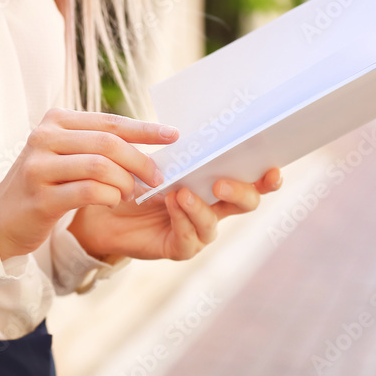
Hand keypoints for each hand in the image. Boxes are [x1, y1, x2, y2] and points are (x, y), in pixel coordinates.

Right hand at [0, 108, 179, 261]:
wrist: (2, 218)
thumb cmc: (45, 184)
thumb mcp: (66, 153)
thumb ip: (97, 144)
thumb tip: (149, 141)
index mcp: (55, 120)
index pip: (109, 121)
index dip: (144, 129)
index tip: (173, 135)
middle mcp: (44, 137)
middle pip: (107, 142)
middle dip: (140, 161)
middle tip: (158, 177)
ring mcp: (39, 167)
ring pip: (100, 166)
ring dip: (124, 182)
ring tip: (130, 193)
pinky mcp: (40, 197)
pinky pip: (88, 192)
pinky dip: (109, 197)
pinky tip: (113, 202)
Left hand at [67, 167, 282, 261]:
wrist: (104, 206)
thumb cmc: (135, 178)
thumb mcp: (160, 158)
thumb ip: (183, 150)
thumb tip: (200, 127)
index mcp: (217, 184)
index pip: (252, 181)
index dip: (267, 177)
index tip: (272, 166)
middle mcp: (215, 209)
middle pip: (246, 204)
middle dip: (241, 192)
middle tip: (222, 182)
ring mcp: (199, 231)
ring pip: (214, 223)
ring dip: (200, 207)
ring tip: (182, 192)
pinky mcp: (180, 247)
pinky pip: (189, 238)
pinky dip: (181, 219)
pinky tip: (171, 203)